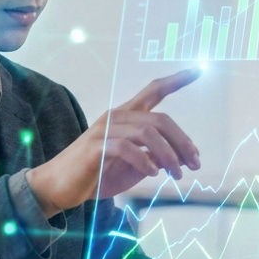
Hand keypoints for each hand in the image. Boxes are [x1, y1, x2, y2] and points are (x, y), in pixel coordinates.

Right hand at [28, 68, 201, 216]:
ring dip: (168, 155)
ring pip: (147, 132)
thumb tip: (178, 159)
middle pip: (160, 119)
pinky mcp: (95, 147)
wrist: (59, 187)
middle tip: (196, 164)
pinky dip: (144, 160)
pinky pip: (127, 147)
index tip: (199, 70)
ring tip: (177, 174)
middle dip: (183, 142)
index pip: (153, 91)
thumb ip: (153, 156)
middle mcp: (116, 117)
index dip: (177, 81)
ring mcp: (104, 130)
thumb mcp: (133, 166)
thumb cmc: (96, 174)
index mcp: (125, 117)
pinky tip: (152, 173)